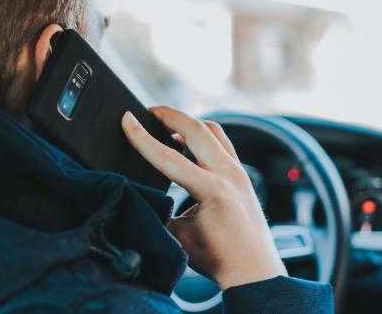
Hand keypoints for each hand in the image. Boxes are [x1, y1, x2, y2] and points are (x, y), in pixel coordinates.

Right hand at [122, 107, 286, 289]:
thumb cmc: (219, 258)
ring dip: (189, 123)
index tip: (126, 119)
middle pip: (197, 128)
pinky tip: (189, 143)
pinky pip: (223, 143)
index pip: (169, 156)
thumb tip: (144, 192)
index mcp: (212, 190)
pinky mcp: (243, 175)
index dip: (142, 137)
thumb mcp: (179, 235)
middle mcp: (230, 175)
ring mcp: (240, 172)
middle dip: (170, 115)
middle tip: (148, 111)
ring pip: (214, 131)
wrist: (254, 271)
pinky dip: (204, 136)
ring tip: (167, 125)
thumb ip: (161, 209)